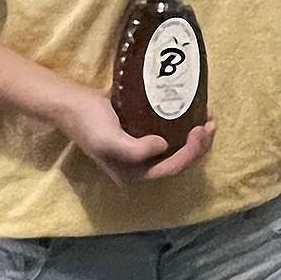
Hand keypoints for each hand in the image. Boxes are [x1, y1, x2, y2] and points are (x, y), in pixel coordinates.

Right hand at [54, 87, 215, 186]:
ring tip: (207, 121)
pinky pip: (168, 137)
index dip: (190, 152)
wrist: (71, 105)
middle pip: (177, 162)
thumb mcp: (110, 140)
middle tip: (209, 124)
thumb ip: (135, 150)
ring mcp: (140, 153)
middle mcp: (138, 168)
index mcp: (133, 175)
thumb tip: (163, 146)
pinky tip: (191, 116)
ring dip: (194, 140)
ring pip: (175, 151)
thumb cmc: (89, 122)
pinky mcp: (140, 136)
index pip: (171, 168)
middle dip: (198, 147)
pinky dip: (182, 129)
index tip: (200, 129)